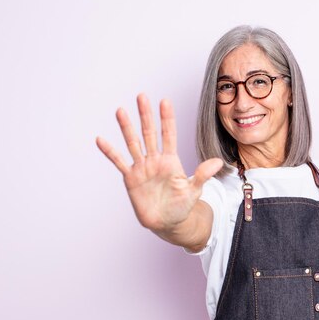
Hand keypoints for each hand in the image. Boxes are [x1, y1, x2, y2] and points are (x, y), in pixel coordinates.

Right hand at [96, 93, 222, 231]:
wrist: (168, 222)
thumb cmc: (182, 206)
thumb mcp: (194, 190)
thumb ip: (202, 175)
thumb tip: (217, 162)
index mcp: (171, 160)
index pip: (169, 134)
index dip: (166, 118)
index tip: (164, 101)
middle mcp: (155, 160)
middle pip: (149, 133)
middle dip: (146, 115)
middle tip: (141, 96)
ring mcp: (142, 167)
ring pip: (133, 143)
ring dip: (126, 127)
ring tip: (120, 110)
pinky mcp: (131, 178)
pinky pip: (119, 162)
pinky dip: (110, 152)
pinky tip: (101, 139)